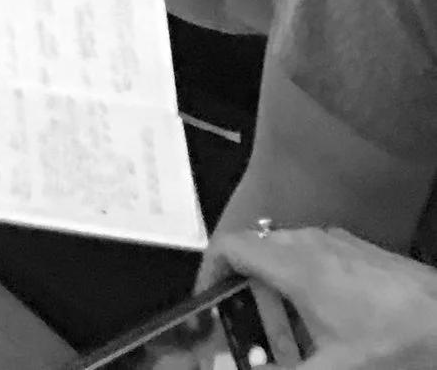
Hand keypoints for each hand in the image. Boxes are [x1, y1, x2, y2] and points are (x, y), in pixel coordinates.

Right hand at [205, 224, 436, 365]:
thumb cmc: (392, 341)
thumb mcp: (334, 369)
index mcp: (295, 264)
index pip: (232, 247)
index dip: (209, 271)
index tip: (206, 303)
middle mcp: (310, 243)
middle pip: (259, 260)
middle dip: (254, 306)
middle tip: (262, 348)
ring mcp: (337, 243)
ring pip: (289, 262)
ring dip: (283, 304)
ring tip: (301, 350)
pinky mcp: (360, 251)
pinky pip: (316, 262)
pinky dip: (309, 295)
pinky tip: (332, 334)